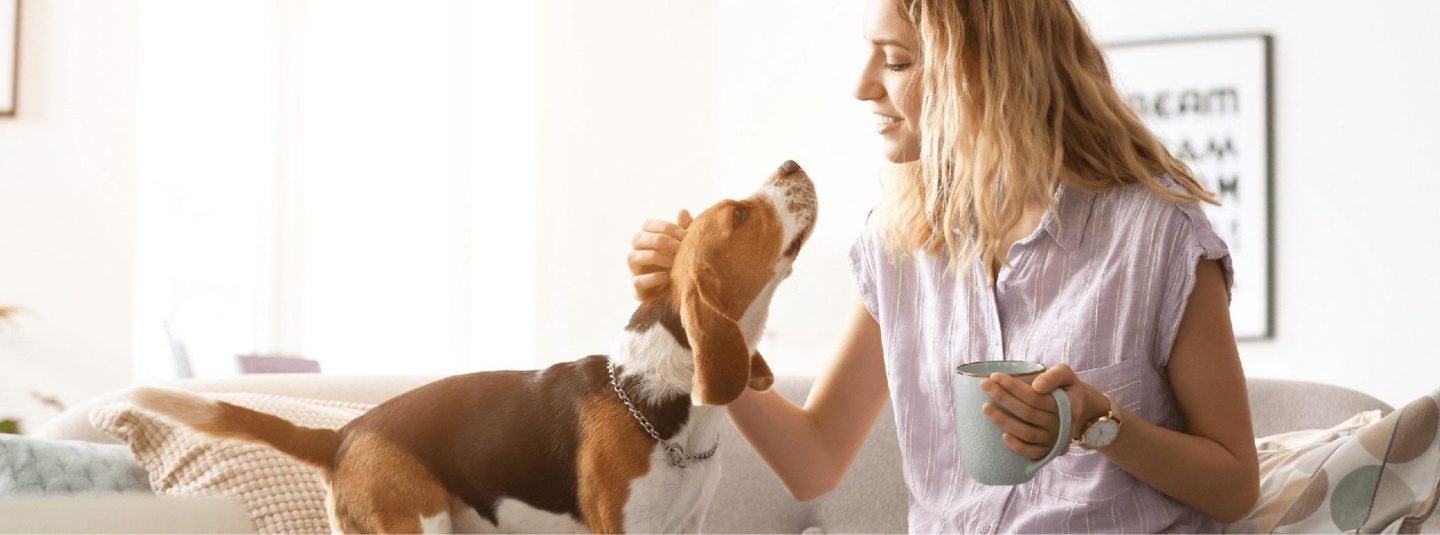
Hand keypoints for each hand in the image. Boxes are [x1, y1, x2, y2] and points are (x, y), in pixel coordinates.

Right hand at [628, 209, 691, 300]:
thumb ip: (683, 230)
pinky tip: (668, 276)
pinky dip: (653, 278)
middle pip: (638, 238)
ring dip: (655, 257)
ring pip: (633, 257)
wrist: (678, 291)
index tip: (685, 235)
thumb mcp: (683, 246)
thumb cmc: (678, 262)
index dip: (666, 227)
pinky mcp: (637, 289)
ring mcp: (633, 270)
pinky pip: (638, 281)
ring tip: (673, 262)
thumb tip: (682, 211)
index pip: (647, 225)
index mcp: (645, 238)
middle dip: (660, 241)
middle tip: (679, 247)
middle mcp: (635, 252)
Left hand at [979, 363, 1106, 459]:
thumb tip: (1036, 386)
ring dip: (1004, 421)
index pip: (1035, 397)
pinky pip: (1033, 453)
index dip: (1013, 387)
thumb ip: (1054, 376)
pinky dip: (1018, 447)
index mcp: (1066, 405)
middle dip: (1003, 398)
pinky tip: (1002, 436)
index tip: (994, 376)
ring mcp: (1055, 440)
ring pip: (1027, 433)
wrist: (1082, 412)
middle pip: (1027, 413)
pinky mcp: (1050, 452)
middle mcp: (1061, 425)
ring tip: (985, 407)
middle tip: (984, 386)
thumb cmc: (1067, 390)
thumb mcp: (1067, 375)